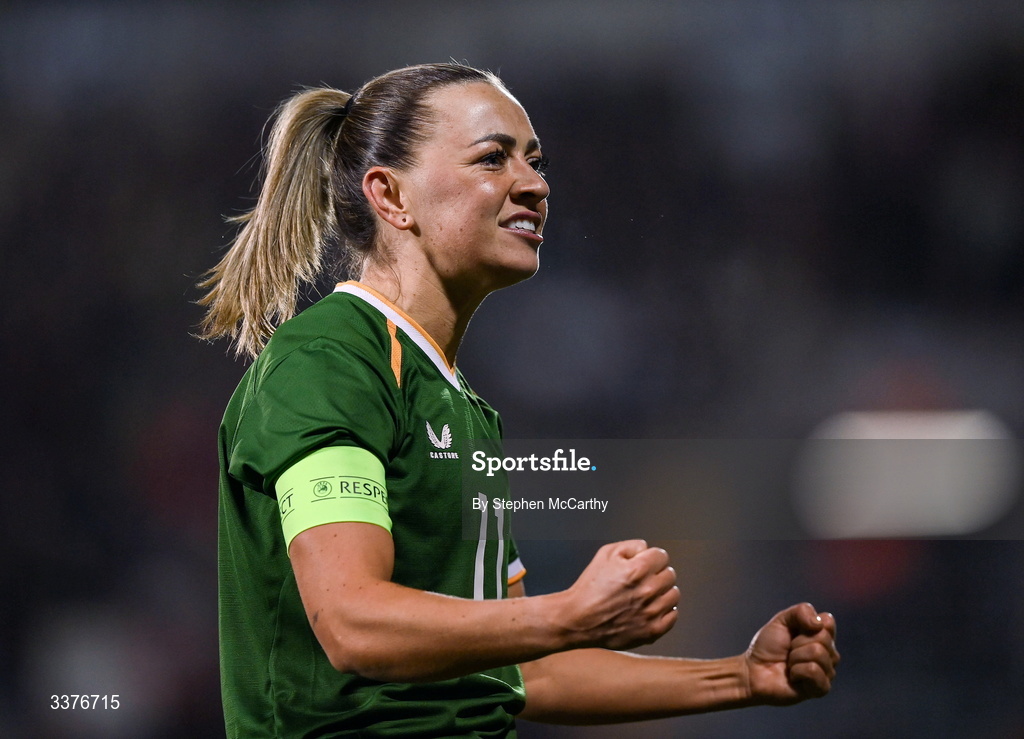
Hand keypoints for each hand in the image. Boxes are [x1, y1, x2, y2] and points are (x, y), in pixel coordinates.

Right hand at [557, 540, 679, 650]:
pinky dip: (664, 611)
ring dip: (662, 592)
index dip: (651, 557)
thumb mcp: (604, 554)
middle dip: (657, 573)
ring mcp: (652, 612)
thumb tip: (646, 549)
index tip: (645, 563)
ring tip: (646, 595)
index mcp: (637, 570)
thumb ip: (630, 546)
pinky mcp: (652, 631)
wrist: (579, 619)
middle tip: (643, 580)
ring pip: (674, 594)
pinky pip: (673, 616)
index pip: (662, 556)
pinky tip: (650, 609)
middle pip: (670, 574)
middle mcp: (648, 590)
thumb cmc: (590, 587)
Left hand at [745, 603, 838, 704]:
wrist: (753, 671)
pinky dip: (797, 671)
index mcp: (821, 635)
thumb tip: (818, 623)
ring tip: (789, 664)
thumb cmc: (768, 647)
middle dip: (797, 642)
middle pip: (823, 637)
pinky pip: (813, 671)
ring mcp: (827, 672)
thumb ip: (801, 611)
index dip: (807, 623)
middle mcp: (829, 653)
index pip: (828, 621)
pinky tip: (793, 677)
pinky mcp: (821, 689)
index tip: (794, 632)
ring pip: (818, 653)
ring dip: (795, 657)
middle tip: (788, 651)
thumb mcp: (781, 621)